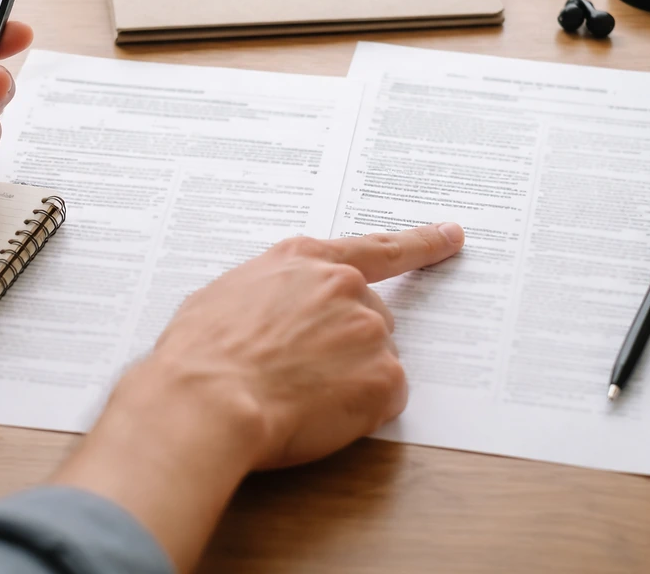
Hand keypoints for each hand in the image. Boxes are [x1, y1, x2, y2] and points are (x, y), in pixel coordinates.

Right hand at [53, 223, 464, 571]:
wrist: (206, 399)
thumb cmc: (199, 354)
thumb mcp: (225, 296)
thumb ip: (271, 292)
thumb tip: (276, 313)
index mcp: (303, 259)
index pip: (376, 247)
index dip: (418, 243)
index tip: (450, 236)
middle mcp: (344, 285)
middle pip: (370, 319)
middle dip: (346, 347)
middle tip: (302, 374)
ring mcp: (368, 329)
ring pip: (374, 361)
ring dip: (347, 380)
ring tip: (296, 395)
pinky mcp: (384, 377)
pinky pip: (382, 400)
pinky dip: (357, 413)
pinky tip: (314, 414)